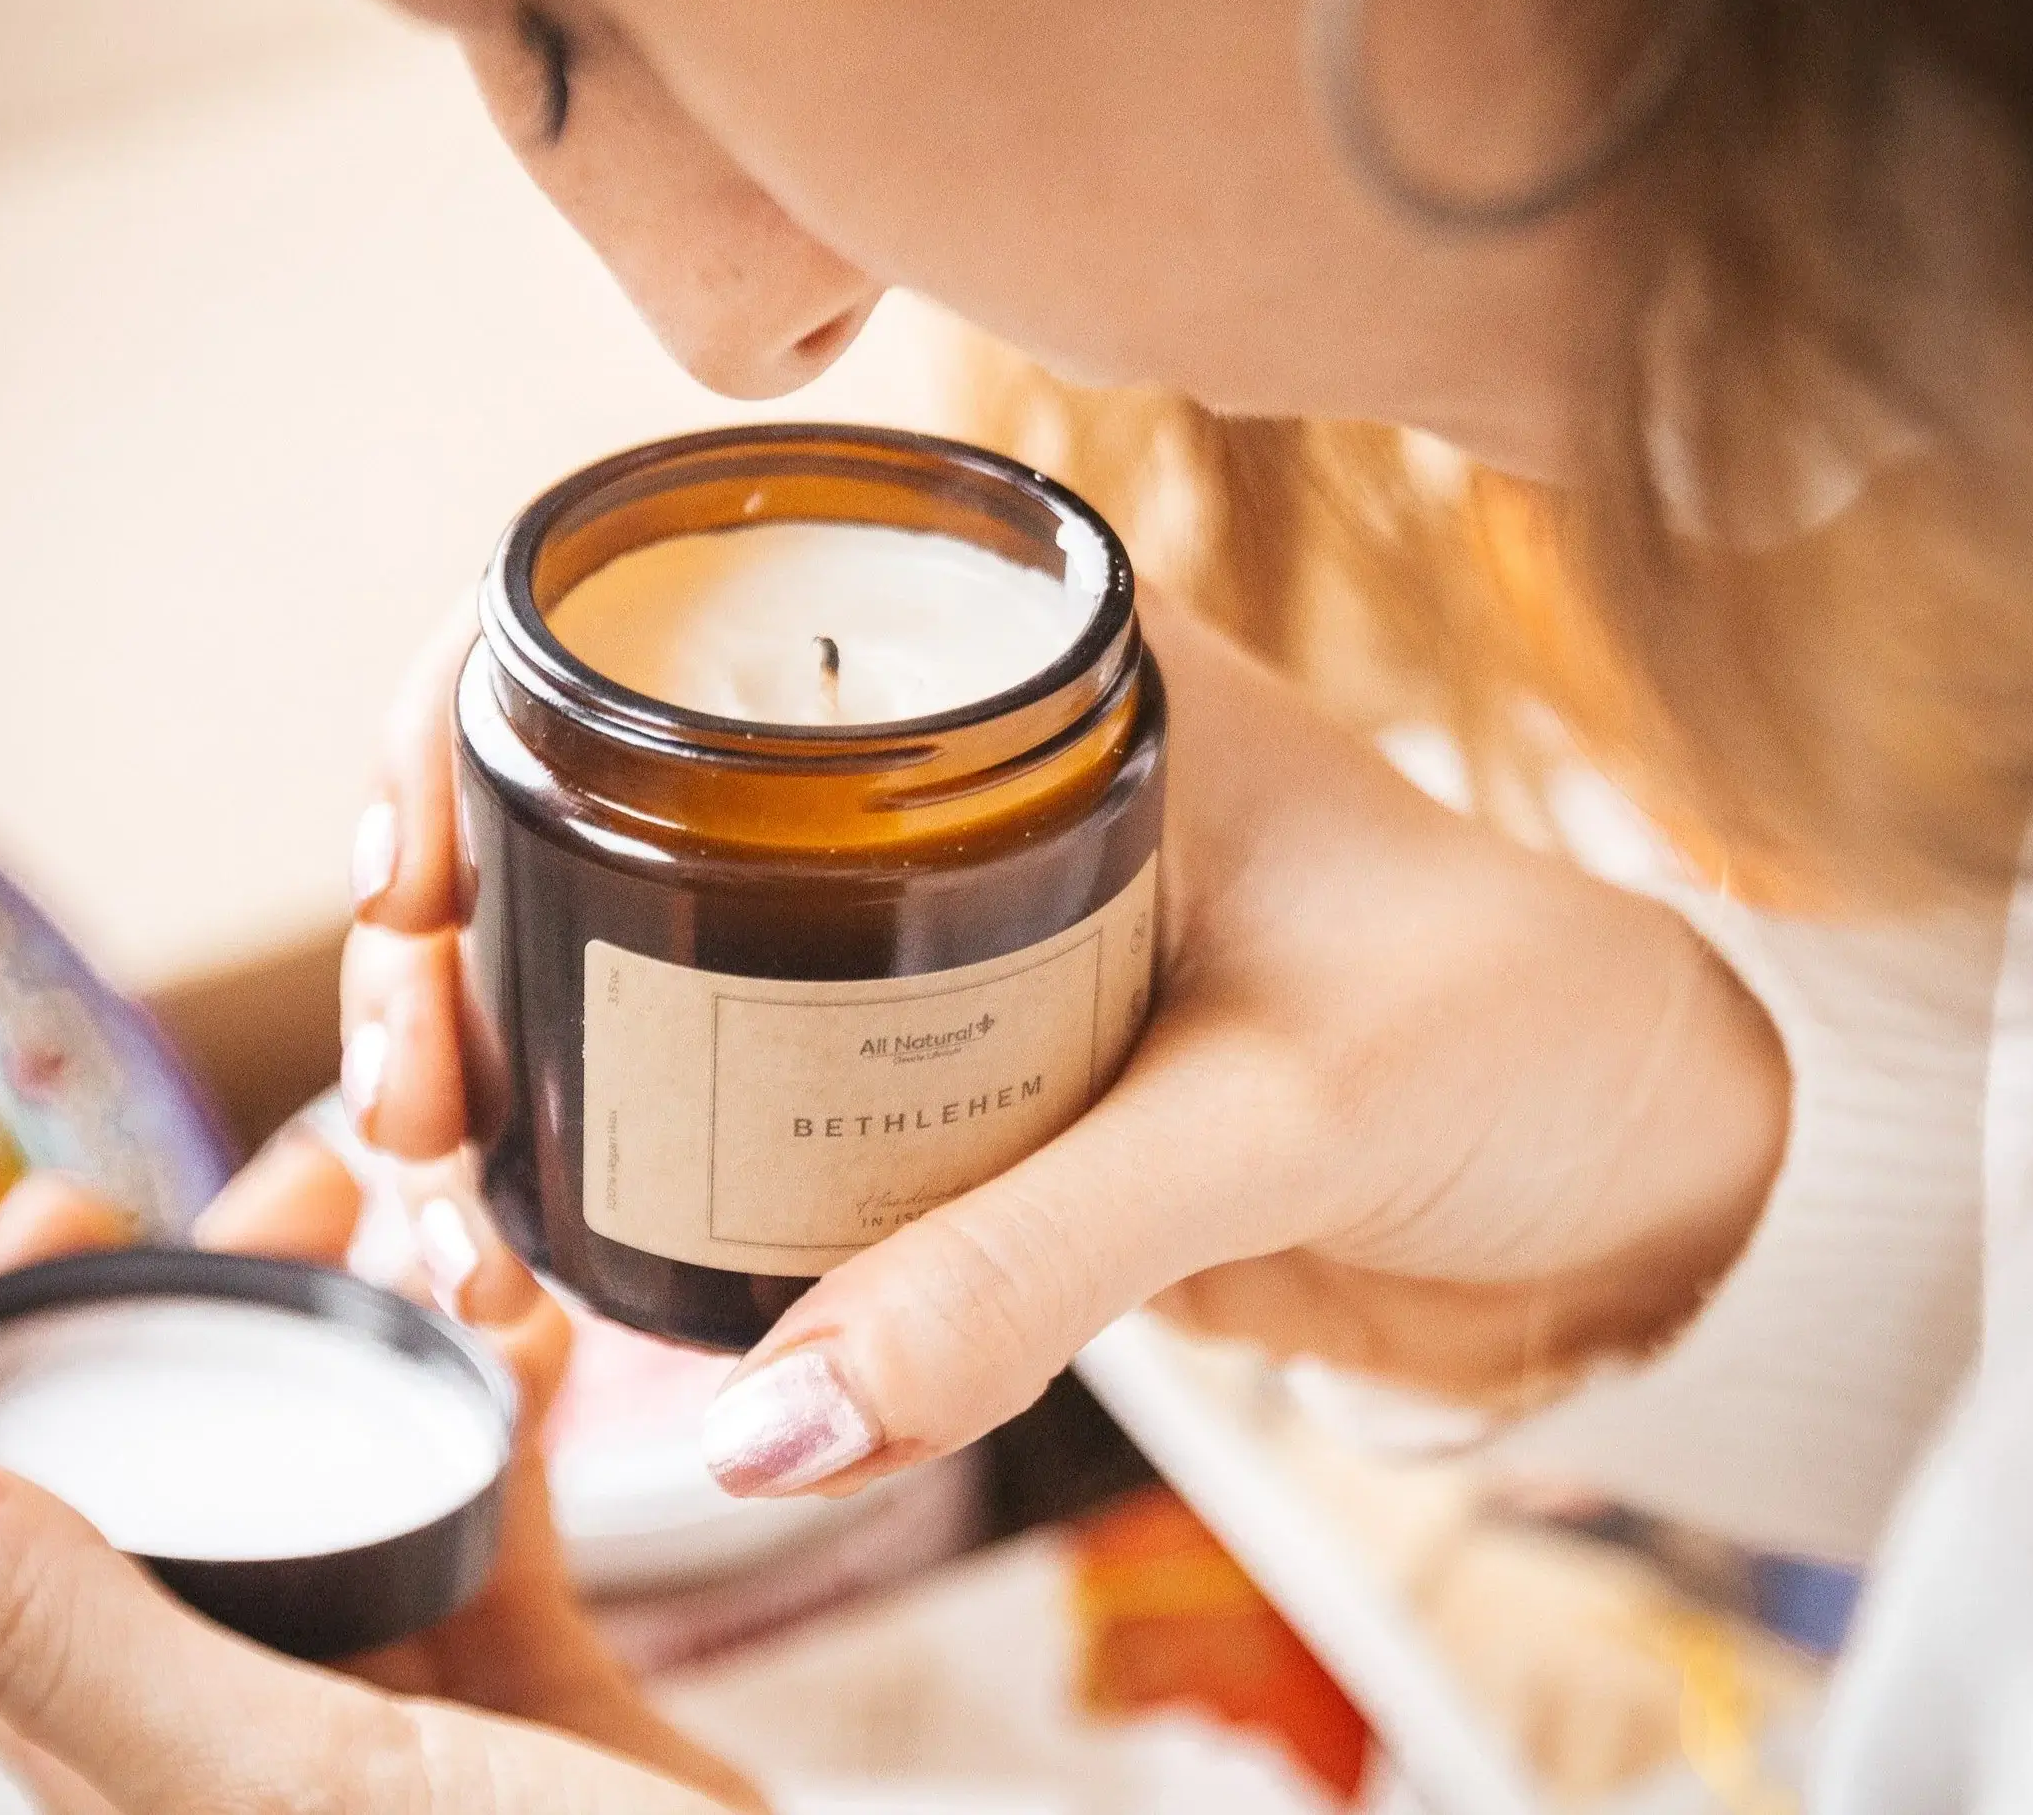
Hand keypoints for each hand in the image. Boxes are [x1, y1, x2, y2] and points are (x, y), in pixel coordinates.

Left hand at [0, 1148, 763, 1814]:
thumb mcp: (278, 1779)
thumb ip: (68, 1634)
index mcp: (134, 1766)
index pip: (23, 1533)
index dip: (19, 1356)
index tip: (63, 1202)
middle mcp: (248, 1730)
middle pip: (208, 1467)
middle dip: (246, 1301)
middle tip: (316, 1176)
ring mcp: (396, 1708)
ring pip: (358, 1467)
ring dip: (397, 1332)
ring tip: (453, 1225)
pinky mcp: (531, 1684)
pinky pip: (496, 1500)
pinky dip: (514, 1403)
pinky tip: (550, 1339)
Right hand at [347, 588, 1788, 1496]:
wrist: (1628, 1171)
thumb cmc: (1512, 1039)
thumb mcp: (1285, 1109)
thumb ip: (1038, 1253)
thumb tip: (767, 1413)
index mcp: (1024, 662)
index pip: (682, 619)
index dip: (480, 711)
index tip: (405, 867)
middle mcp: (943, 774)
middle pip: (599, 806)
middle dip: (450, 946)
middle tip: (415, 1113)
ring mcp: (926, 936)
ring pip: (637, 967)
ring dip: (507, 1081)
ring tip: (448, 1235)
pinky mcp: (940, 1084)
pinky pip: (730, 1112)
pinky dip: (617, 1187)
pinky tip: (545, 1290)